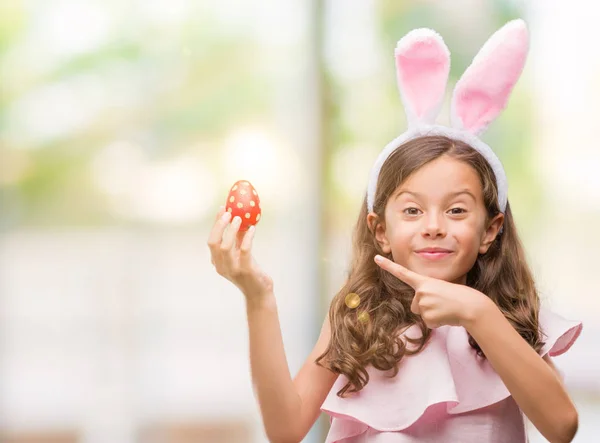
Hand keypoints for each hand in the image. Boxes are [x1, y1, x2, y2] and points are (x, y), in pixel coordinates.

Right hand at [207, 206, 273, 300]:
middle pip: (213, 242)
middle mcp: (221, 266)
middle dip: (219, 225)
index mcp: (217, 261)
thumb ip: (237, 239)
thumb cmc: (250, 272)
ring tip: (239, 219)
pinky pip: (244, 250)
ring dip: (231, 230)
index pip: (211, 240)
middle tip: (228, 213)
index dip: (216, 223)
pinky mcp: (245, 271)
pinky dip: (247, 238)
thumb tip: (239, 218)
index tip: (222, 209)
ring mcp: (232, 269)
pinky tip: (252, 230)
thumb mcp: (240, 254)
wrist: (258, 293)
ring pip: (225, 246)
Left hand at [374, 255, 490, 328]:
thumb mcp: (440, 291)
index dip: (388, 266)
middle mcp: (421, 291)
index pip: (402, 273)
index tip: (376, 258)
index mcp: (424, 282)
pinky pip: (428, 323)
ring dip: (433, 315)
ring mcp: (423, 303)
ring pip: (421, 315)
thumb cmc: (458, 297)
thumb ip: (426, 296)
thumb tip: (421, 308)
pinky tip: (446, 316)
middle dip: (426, 308)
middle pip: (415, 306)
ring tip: (445, 309)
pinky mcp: (427, 316)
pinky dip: (437, 322)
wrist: (471, 306)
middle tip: (442, 303)